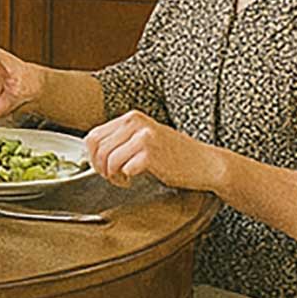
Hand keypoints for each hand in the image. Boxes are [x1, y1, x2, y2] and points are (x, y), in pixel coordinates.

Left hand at [83, 110, 226, 191]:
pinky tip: (134, 179)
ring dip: (112, 175)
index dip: (92, 156)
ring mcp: (144, 137)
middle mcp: (136, 123)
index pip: (92, 136)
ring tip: (124, 179)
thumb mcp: (144, 138)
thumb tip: (91, 152)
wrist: (204, 163)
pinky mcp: (150, 153)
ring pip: (108, 160)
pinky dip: (126, 179)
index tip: (102, 166)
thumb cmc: (175, 155)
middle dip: (100, 168)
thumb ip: (120, 140)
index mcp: (131, 118)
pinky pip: (124, 169)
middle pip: (97, 150)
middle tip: (113, 175)